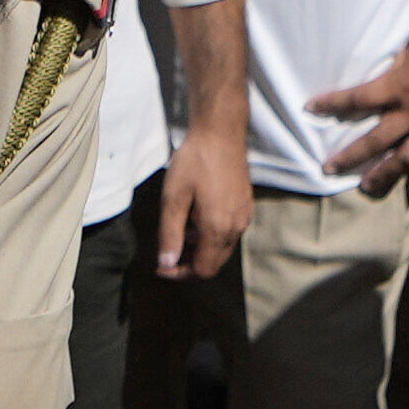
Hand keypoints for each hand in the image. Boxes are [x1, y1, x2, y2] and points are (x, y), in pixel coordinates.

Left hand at [145, 127, 251, 284]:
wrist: (221, 134)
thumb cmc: (194, 162)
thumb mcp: (173, 198)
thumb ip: (170, 234)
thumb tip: (166, 264)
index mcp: (218, 228)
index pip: (202, 270)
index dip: (180, 274)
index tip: (162, 266)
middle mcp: (236, 228)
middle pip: (214, 263)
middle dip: (190, 264)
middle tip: (167, 253)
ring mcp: (244, 217)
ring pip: (222, 249)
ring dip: (201, 249)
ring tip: (180, 231)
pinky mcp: (246, 207)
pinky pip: (230, 233)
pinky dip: (212, 236)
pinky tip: (197, 218)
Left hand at [315, 2, 408, 192]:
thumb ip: (391, 45)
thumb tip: (369, 40)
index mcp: (400, 85)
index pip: (356, 99)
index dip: (331, 104)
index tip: (311, 107)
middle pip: (374, 141)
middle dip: (349, 157)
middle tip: (329, 169)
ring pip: (405, 159)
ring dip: (383, 175)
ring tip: (366, 186)